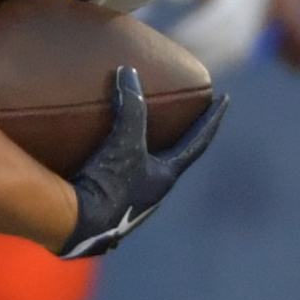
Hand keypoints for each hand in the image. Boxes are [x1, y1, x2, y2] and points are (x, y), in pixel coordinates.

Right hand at [58, 67, 226, 259]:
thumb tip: (127, 71)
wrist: (74, 228)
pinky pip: (109, 193)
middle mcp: (152, 196)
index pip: (197, 141)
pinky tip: (90, 176)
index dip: (211, 119)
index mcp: (164, 177)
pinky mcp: (100, 219)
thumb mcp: (122, 143)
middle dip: (174, 145)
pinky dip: (108, 179)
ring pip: (139, 182)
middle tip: (175, 125)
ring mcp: (127, 211)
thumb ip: (129, 106)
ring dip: (140, 165)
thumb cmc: (107, 185)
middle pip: (170, 164)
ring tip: (128, 149)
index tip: (225, 99)